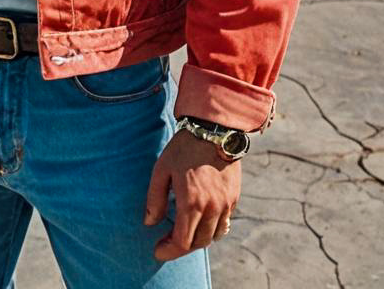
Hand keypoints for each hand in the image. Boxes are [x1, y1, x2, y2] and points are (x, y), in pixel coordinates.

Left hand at [143, 128, 240, 259]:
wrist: (214, 131)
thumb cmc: (184, 148)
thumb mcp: (161, 169)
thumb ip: (155, 199)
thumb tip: (150, 222)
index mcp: (192, 203)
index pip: (182, 242)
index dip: (168, 251)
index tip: (157, 250)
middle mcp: (212, 209)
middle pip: (198, 243)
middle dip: (181, 247)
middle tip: (167, 241)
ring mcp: (225, 205)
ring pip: (213, 236)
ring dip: (198, 239)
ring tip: (184, 232)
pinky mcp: (233, 198)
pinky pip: (224, 224)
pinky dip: (212, 229)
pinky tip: (201, 221)